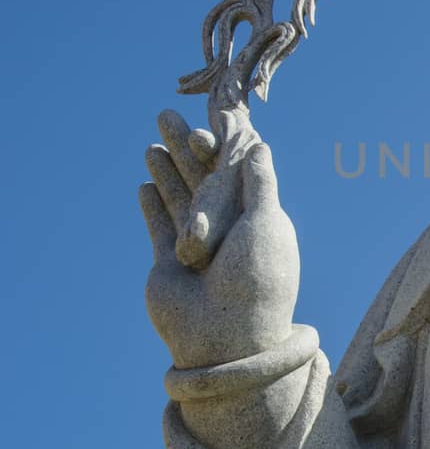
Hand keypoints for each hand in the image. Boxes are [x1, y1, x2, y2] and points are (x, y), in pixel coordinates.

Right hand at [140, 107, 298, 369]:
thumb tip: (260, 145)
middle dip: (183, 146)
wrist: (223, 334)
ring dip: (165, 170)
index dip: (220, 145)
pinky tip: (144, 183)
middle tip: (164, 114)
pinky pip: (160, 226)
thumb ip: (259, 183)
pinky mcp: (170, 263)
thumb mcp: (266, 223)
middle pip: (202, 178)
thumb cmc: (255, 278)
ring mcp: (197, 247)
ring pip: (178, 198)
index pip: (235, 172)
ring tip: (150, 142)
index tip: (205, 116)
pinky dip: (153, 205)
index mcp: (256, 219)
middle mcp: (227, 231)